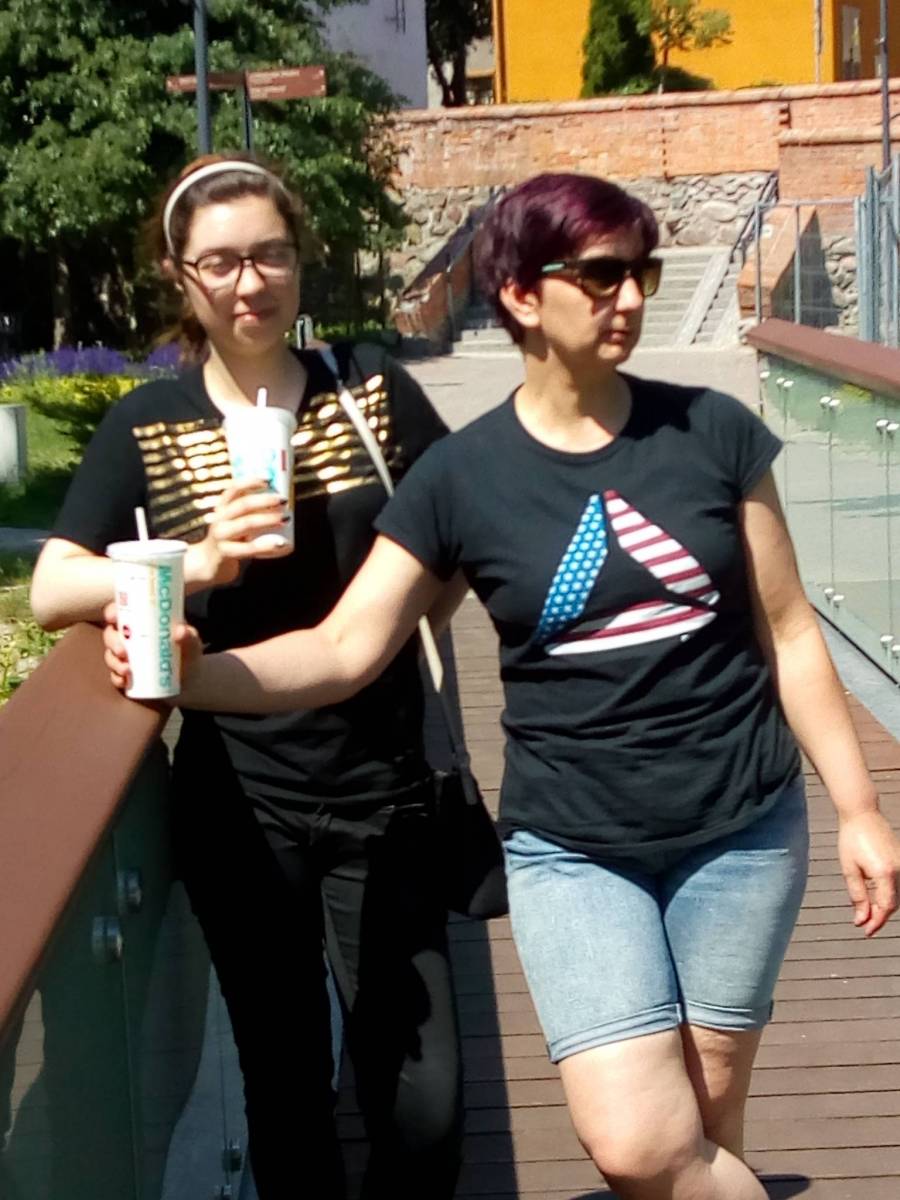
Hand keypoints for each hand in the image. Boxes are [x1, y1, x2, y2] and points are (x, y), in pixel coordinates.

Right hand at [102, 601, 202, 697]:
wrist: (191, 680)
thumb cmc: (189, 654)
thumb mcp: (192, 643)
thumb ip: (189, 636)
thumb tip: (180, 631)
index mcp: (144, 622)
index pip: (123, 612)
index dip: (112, 612)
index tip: (112, 617)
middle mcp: (131, 637)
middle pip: (111, 634)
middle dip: (112, 642)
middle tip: (122, 651)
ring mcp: (127, 656)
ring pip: (110, 655)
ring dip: (114, 662)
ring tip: (126, 670)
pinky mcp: (126, 674)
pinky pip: (115, 675)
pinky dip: (117, 678)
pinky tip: (123, 681)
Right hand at [186, 480, 289, 587]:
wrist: (209, 566)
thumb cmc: (230, 540)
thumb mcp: (235, 523)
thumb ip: (250, 513)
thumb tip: (281, 502)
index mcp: (222, 508)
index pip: (234, 490)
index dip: (250, 481)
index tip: (268, 479)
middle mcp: (219, 519)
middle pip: (243, 505)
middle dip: (265, 500)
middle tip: (284, 500)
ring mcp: (221, 536)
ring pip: (246, 524)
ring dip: (268, 519)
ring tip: (286, 518)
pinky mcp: (225, 553)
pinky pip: (248, 548)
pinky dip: (266, 545)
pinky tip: (281, 544)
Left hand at [837, 810, 899, 935]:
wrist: (862, 815)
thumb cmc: (852, 838)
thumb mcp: (849, 869)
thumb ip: (857, 895)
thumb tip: (860, 918)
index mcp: (885, 872)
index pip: (885, 906)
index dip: (876, 922)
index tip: (865, 931)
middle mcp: (899, 869)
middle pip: (893, 903)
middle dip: (879, 916)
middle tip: (863, 925)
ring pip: (897, 895)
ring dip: (883, 906)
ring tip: (866, 912)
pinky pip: (898, 884)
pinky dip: (888, 894)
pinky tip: (875, 898)